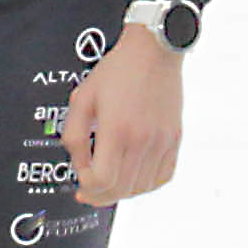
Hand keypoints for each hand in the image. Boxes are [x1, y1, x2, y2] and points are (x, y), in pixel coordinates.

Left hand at [62, 25, 182, 204]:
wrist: (153, 52)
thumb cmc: (116, 71)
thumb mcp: (82, 98)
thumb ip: (73, 135)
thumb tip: (79, 164)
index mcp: (116, 129)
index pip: (102, 180)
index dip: (86, 186)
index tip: (79, 179)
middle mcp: (142, 140)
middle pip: (120, 189)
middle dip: (99, 195)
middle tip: (88, 190)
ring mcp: (161, 142)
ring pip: (141, 187)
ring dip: (122, 192)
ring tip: (110, 183)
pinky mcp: (174, 139)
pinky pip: (163, 176)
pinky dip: (146, 184)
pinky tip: (133, 177)